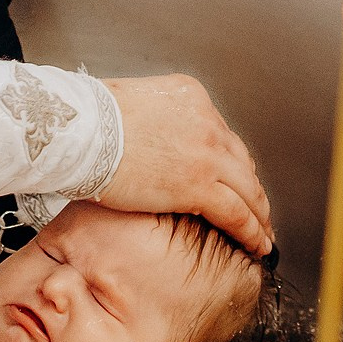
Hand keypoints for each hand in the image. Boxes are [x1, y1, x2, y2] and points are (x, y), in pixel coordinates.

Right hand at [96, 75, 272, 255]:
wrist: (80, 130)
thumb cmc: (87, 118)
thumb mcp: (130, 103)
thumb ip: (151, 122)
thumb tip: (145, 142)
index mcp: (191, 97)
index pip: (220, 134)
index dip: (229, 162)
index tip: (232, 178)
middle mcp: (207, 121)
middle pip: (239, 160)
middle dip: (248, 187)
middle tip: (256, 208)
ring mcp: (207, 152)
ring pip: (247, 189)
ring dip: (258, 213)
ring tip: (262, 233)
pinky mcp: (199, 185)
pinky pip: (237, 213)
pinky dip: (251, 231)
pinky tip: (256, 244)